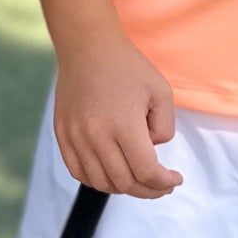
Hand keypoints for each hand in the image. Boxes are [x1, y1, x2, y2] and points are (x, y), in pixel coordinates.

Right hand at [53, 32, 180, 197]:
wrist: (88, 47)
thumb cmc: (128, 67)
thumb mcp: (162, 92)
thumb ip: (165, 129)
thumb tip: (151, 150)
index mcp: (124, 124)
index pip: (146, 172)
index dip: (164, 183)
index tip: (175, 179)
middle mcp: (96, 134)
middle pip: (124, 183)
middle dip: (148, 190)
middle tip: (160, 184)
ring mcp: (75, 136)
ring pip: (100, 182)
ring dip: (123, 188)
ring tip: (137, 178)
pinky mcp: (62, 134)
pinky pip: (78, 171)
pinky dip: (97, 180)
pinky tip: (112, 172)